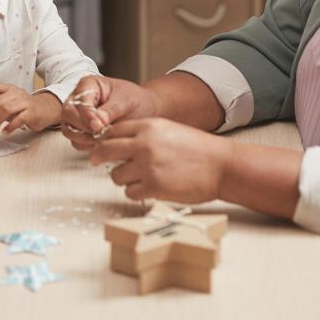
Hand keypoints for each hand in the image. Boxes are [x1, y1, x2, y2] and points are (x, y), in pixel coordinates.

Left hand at [0, 82, 59, 133]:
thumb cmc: (25, 106)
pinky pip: (18, 120)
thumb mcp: (11, 100)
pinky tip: (5, 132)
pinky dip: (9, 127)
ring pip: (6, 110)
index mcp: (9, 88)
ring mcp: (25, 103)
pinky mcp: (31, 113)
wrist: (46, 109)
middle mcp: (16, 93)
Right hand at [61, 76, 160, 149]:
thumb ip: (111, 110)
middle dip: (83, 127)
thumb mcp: (127, 100)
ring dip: (84, 138)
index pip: (78, 101)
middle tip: (100, 134)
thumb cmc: (136, 100)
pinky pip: (76, 142)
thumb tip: (97, 121)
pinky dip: (88, 145)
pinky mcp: (81, 131)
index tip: (98, 126)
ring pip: (68, 130)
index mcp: (88, 85)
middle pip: (67, 115)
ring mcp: (78, 116)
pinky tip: (103, 142)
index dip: (86, 115)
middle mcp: (79, 100)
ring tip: (104, 138)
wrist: (145, 110)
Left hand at [86, 117, 232, 203]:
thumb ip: (143, 134)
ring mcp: (148, 166)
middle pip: (106, 150)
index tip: (100, 146)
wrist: (222, 165)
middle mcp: (144, 144)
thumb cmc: (197, 149)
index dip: (103, 139)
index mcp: (148, 127)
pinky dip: (136, 192)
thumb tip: (117, 142)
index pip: (112, 131)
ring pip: (115, 175)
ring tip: (138, 178)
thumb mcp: (168, 130)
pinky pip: (130, 192)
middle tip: (97, 161)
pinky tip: (148, 188)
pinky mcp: (154, 186)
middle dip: (99, 157)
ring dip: (123, 178)